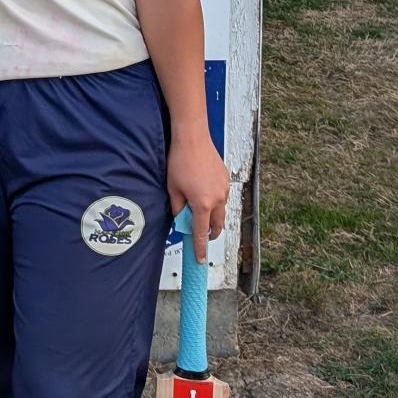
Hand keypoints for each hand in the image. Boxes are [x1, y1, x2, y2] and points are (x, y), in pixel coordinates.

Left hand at [166, 135, 229, 261]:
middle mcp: (217, 199)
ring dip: (213, 217)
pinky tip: (204, 192)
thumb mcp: (172, 188)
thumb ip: (177, 207)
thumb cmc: (179, 161)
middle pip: (217, 225)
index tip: (200, 259)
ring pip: (221, 211)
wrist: (193, 138)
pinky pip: (222, 197)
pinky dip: (215, 201)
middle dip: (210, 234)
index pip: (201, 233)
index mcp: (202, 204)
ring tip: (201, 212)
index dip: (200, 248)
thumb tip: (180, 218)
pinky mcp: (226, 180)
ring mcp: (224, 189)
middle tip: (202, 236)